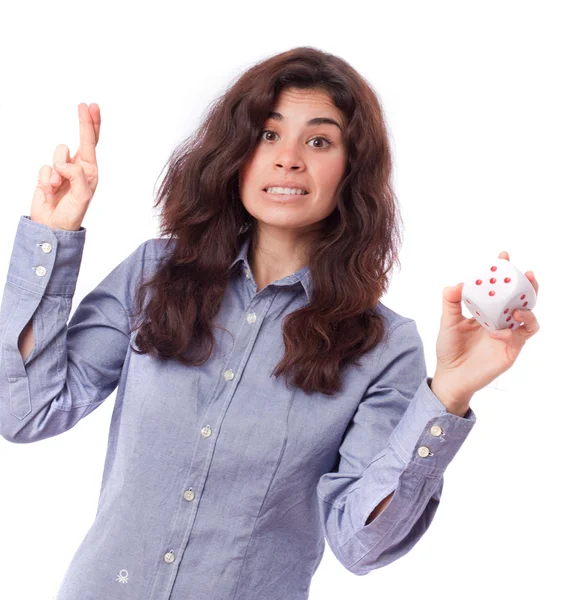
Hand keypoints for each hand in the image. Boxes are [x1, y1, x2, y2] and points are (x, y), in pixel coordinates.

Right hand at [31, 103, 100, 230]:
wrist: (52, 226)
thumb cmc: (72, 214)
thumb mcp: (82, 196)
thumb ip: (77, 176)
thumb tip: (66, 163)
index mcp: (91, 172)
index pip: (92, 144)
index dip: (91, 125)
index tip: (92, 107)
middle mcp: (78, 168)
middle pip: (80, 140)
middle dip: (83, 123)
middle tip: (84, 106)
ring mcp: (62, 170)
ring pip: (58, 153)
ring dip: (57, 171)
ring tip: (59, 188)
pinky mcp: (47, 174)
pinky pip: (44, 167)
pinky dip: (46, 180)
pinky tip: (50, 192)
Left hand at [432, 250, 540, 409]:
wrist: (451, 376)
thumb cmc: (449, 348)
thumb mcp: (447, 322)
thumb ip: (450, 302)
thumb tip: (456, 284)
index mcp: (487, 310)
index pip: (500, 287)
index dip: (503, 271)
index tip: (502, 256)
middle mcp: (501, 319)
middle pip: (522, 298)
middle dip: (526, 284)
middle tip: (524, 273)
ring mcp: (508, 334)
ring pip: (530, 315)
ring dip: (527, 308)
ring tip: (516, 307)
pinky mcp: (511, 349)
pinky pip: (519, 336)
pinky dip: (510, 331)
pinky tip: (494, 331)